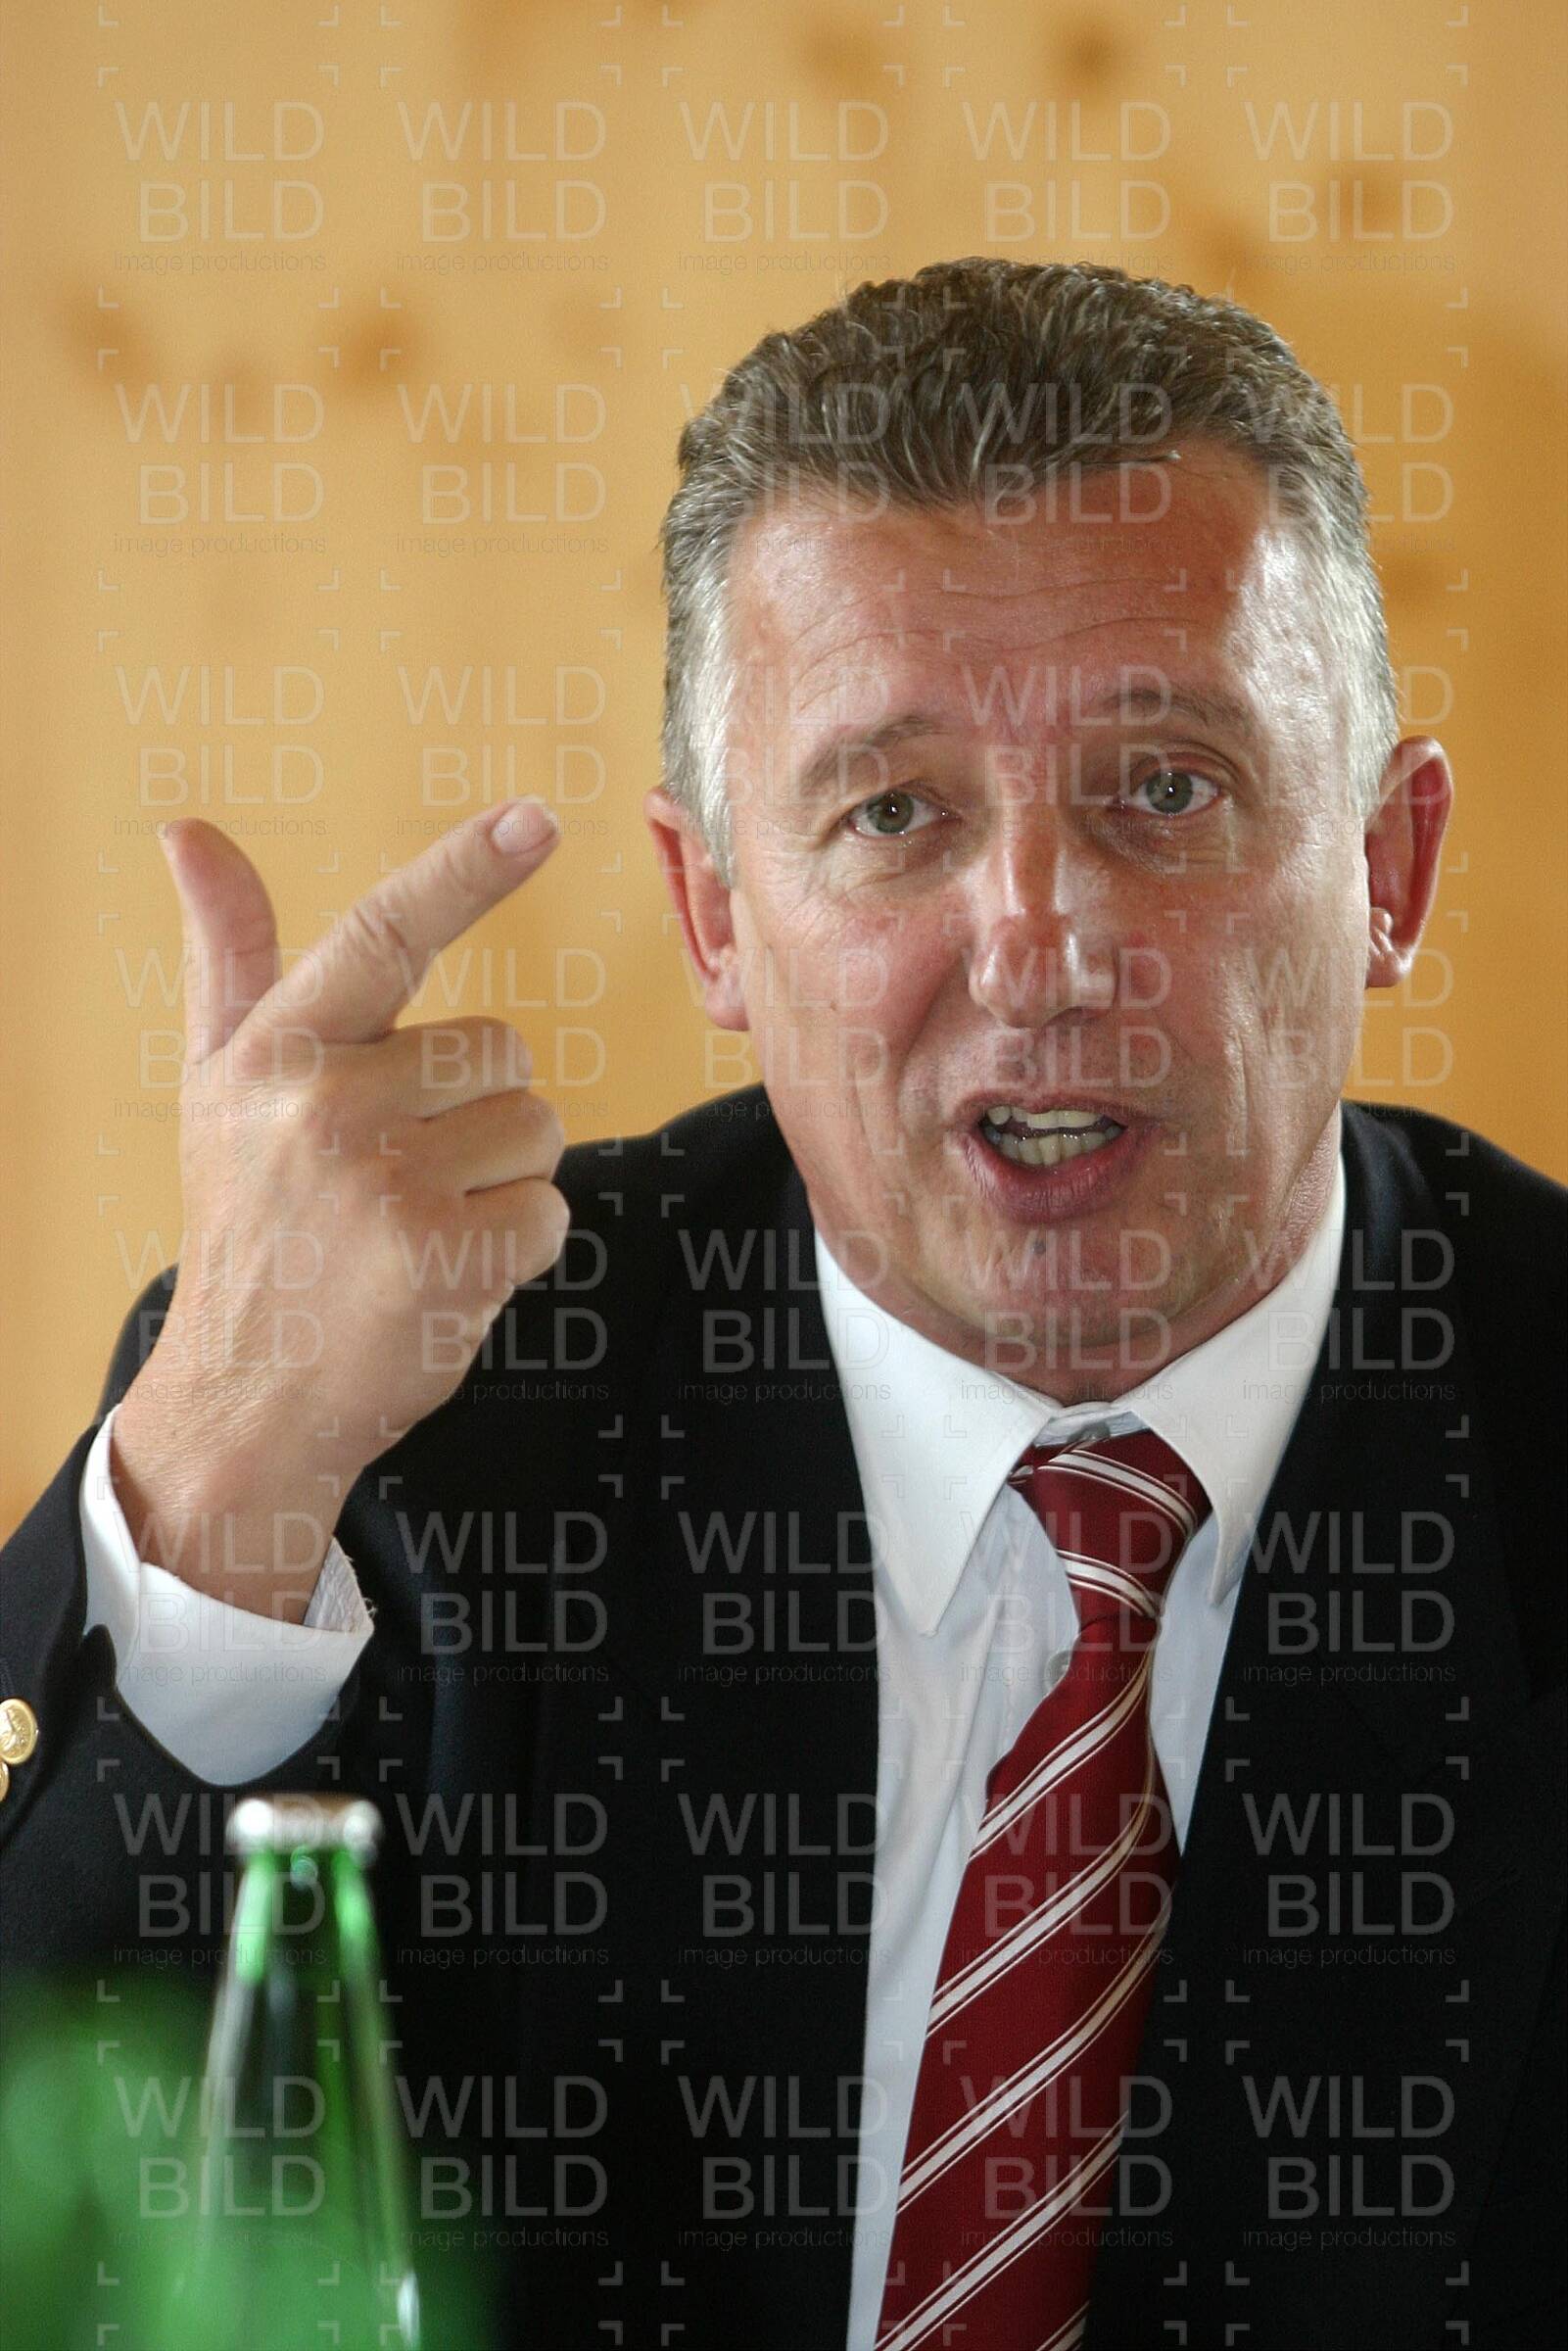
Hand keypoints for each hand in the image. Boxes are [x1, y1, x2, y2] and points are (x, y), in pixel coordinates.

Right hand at [110, 798, 566, 1620]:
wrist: (248, 1395)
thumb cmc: (252, 1224)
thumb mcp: (220, 1085)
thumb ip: (228, 957)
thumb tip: (187, 830)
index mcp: (278, 1050)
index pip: (385, 932)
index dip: (468, 868)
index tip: (539, 816)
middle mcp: (325, 1104)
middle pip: (505, 1050)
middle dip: (478, 1111)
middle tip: (399, 1176)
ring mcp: (384, 1183)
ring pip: (537, 1127)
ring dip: (502, 1178)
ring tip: (418, 1224)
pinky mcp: (443, 1255)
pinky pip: (549, 1208)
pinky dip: (519, 1246)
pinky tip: (447, 1272)